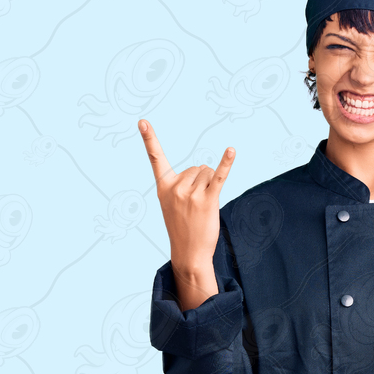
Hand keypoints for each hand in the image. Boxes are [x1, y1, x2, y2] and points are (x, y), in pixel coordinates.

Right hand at [139, 119, 234, 272]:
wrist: (189, 253)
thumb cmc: (182, 226)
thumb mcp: (172, 203)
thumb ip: (181, 183)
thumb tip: (204, 168)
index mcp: (163, 186)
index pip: (155, 158)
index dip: (149, 139)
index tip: (142, 121)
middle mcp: (175, 187)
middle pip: (198, 167)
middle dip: (202, 182)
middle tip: (195, 205)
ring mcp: (190, 194)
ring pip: (209, 172)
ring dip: (211, 186)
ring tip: (203, 207)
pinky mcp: (208, 200)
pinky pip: (219, 176)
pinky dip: (226, 163)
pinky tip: (231, 151)